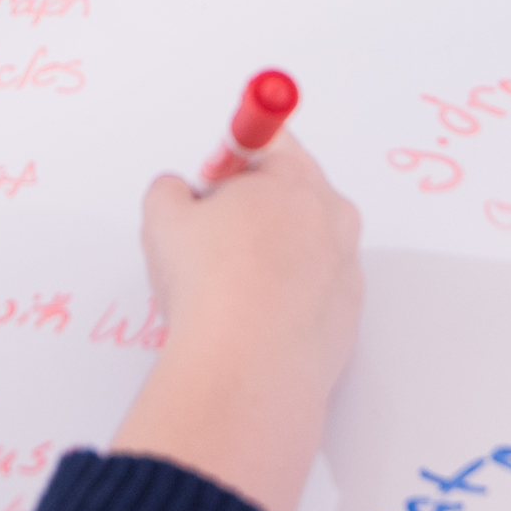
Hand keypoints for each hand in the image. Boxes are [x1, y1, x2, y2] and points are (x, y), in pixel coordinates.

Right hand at [109, 135, 363, 510]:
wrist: (246, 368)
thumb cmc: (209, 284)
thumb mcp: (163, 219)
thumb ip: (170, 191)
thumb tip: (179, 193)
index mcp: (295, 180)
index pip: (270, 142)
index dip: (231, 158)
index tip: (209, 183)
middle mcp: (332, 218)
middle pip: (294, 192)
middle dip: (253, 207)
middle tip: (211, 238)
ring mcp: (346, 270)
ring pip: (305, 246)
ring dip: (272, 256)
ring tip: (229, 288)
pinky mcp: (348, 318)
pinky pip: (315, 293)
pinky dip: (288, 299)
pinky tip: (253, 321)